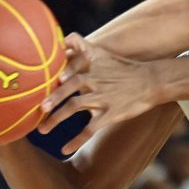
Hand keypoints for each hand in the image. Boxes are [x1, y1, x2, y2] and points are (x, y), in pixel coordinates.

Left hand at [37, 34, 158, 153]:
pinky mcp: (110, 114)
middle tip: (38, 108)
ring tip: (42, 130)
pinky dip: (76, 140)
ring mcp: (102, 97)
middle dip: (52, 98)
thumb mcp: (102, 53)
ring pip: (75, 107)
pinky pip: (90, 129)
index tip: (40, 80)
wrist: (150, 81)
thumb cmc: (121, 68)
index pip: (69, 66)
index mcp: (91, 65)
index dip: (56, 72)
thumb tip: (62, 39)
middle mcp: (95, 80)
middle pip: (69, 87)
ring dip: (57, 119)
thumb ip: (81, 46)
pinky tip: (64, 150)